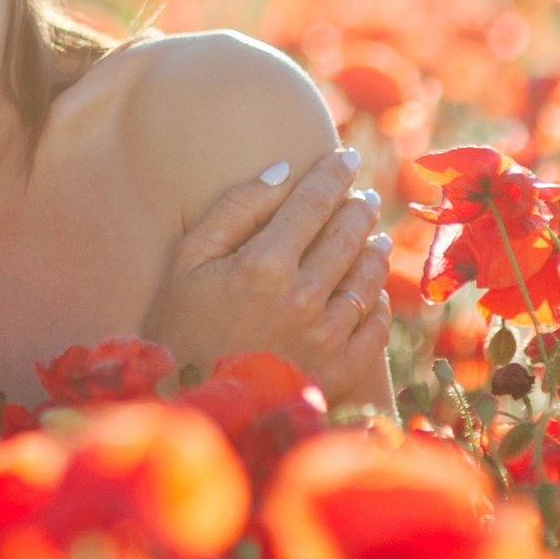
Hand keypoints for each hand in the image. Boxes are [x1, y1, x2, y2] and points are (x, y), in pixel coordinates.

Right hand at [143, 147, 394, 405]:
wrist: (191, 402)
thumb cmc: (180, 324)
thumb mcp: (188, 258)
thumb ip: (235, 209)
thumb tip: (283, 171)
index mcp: (264, 264)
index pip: (312, 202)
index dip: (332, 174)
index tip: (346, 156)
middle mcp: (303, 297)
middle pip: (347, 235)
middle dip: (358, 206)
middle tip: (363, 194)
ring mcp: (326, 336)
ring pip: (368, 277)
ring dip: (374, 248)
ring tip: (374, 234)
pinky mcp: (341, 370)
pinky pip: (376, 325)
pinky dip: (379, 301)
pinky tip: (374, 290)